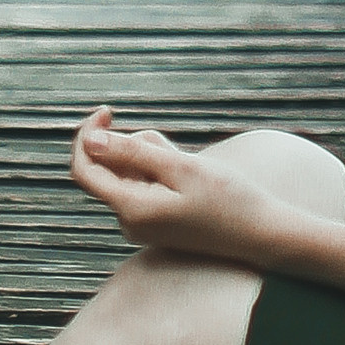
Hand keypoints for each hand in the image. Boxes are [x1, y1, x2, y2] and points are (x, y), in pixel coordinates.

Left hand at [68, 109, 278, 265]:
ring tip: (187, 164)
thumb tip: (89, 140)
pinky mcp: (154, 223)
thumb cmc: (227, 198)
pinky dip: (159, 171)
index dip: (87, 135)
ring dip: (150, 157)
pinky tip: (189, 178)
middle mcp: (128, 222)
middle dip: (134, 146)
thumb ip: (132, 152)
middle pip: (109, 168)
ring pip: (128, 173)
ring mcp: (141, 225)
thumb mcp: (181, 166)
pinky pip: (142, 185)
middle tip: (173, 148)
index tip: (107, 111)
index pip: (83, 169)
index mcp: (131, 209)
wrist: (261, 233)